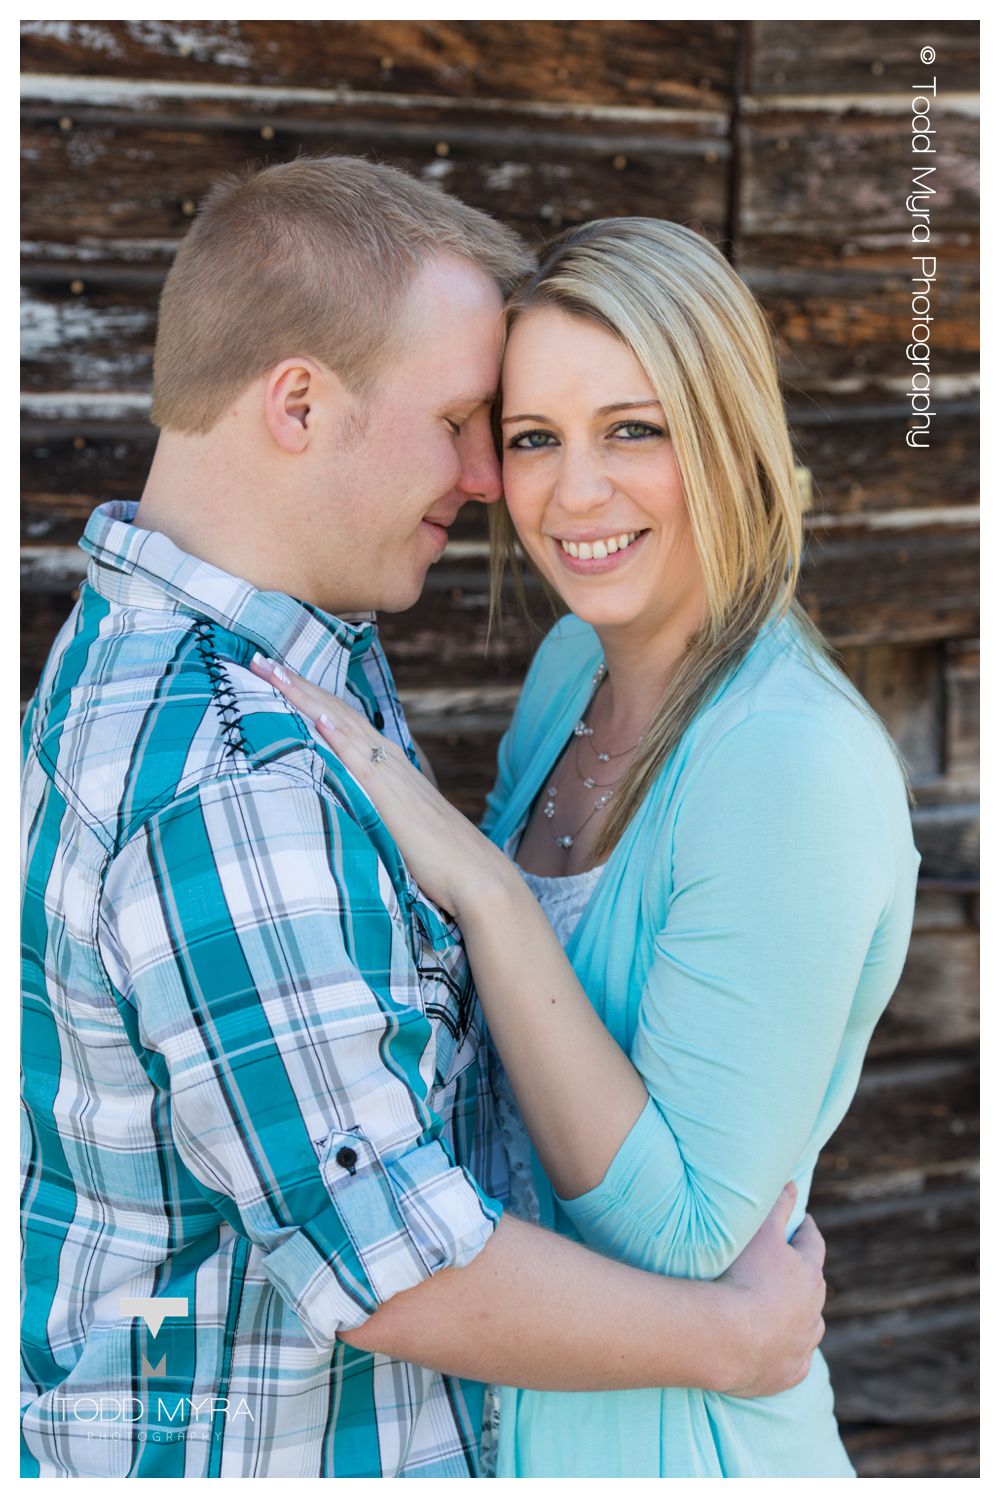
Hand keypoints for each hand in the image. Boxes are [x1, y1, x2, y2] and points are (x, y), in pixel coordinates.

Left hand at [249, 654, 508, 915]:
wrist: (475, 876)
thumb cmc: (438, 859)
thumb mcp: (397, 824)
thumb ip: (372, 807)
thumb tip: (346, 807)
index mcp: (388, 765)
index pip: (340, 720)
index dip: (309, 696)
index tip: (275, 675)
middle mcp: (388, 760)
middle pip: (335, 712)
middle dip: (298, 685)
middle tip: (259, 659)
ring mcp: (390, 775)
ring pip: (341, 724)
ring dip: (306, 697)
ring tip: (273, 672)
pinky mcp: (390, 798)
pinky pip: (360, 760)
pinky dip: (339, 735)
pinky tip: (317, 717)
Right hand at [714, 1184, 826, 1398]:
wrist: (729, 1338)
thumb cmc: (744, 1278)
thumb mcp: (760, 1234)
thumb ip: (777, 1206)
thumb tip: (792, 1182)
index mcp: (808, 1273)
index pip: (813, 1244)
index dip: (806, 1231)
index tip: (803, 1222)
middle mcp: (813, 1310)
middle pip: (814, 1288)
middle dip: (805, 1276)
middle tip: (790, 1268)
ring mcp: (803, 1344)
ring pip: (810, 1326)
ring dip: (800, 1317)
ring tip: (783, 1312)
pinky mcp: (790, 1372)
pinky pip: (795, 1359)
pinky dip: (788, 1351)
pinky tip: (777, 1349)